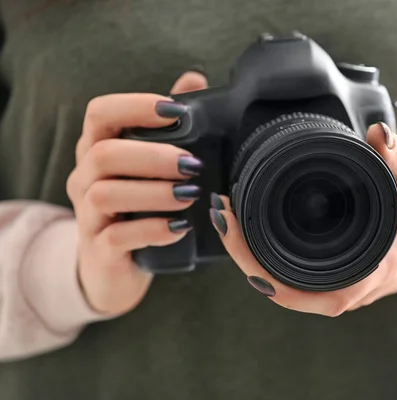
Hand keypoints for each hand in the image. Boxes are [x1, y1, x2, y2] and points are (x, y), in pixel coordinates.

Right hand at [66, 71, 207, 314]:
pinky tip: (180, 227)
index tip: (176, 111)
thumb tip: (194, 80)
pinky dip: (153, 230)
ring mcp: (87, 215)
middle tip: (193, 164)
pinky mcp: (99, 248)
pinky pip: (118, 236)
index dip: (136, 106)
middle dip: (153, 155)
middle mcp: (85, 178)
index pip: (100, 112)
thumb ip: (167, 124)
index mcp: (97, 149)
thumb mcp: (147, 165)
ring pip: (106, 194)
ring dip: (155, 192)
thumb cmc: (137, 205)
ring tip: (191, 195)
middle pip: (104, 153)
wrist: (112, 265)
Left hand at [209, 123, 396, 315]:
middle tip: (221, 213)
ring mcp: (343, 285)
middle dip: (244, 257)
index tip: (236, 228)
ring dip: (251, 259)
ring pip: (284, 287)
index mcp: (370, 272)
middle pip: (282, 290)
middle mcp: (352, 287)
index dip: (262, 269)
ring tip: (228, 219)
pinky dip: (268, 260)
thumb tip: (377, 132)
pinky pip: (295, 278)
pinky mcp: (339, 276)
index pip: (306, 290)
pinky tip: (251, 232)